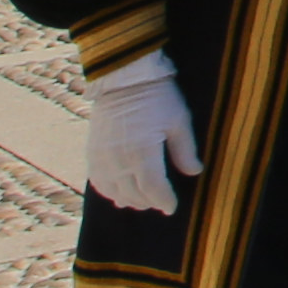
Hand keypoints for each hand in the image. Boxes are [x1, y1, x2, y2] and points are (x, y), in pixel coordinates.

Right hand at [83, 52, 201, 214]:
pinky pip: (98, 182)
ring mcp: (102, 158)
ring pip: (115, 192)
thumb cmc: (157, 97)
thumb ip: (185, 150)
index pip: (154, 189)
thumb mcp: (178, 120)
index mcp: (143, 153)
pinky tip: (120, 194)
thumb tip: (195, 172)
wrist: (123, 80)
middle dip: (150, 202)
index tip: (172, 208)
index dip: (165, 201)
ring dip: (130, 200)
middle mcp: (119, 161)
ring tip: (143, 201)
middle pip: (135, 195)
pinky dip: (110, 192)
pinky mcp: (92, 153)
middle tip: (161, 203)